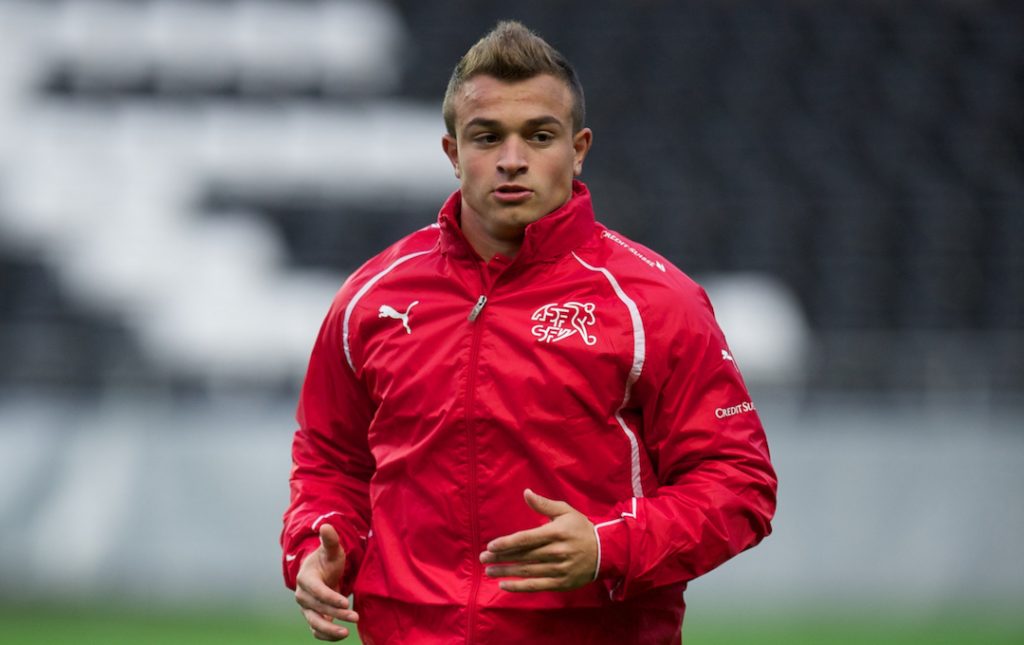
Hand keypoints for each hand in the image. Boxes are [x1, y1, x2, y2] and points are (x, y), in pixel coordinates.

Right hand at [294, 524, 359, 640]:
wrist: (322, 573)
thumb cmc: (328, 560)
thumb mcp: (332, 550)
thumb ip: (330, 540)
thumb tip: (326, 526)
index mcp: (305, 579)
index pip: (316, 591)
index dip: (330, 597)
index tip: (345, 602)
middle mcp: (302, 596)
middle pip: (317, 608)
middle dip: (336, 614)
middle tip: (355, 617)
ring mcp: (306, 609)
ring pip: (314, 623)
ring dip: (330, 630)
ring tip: (346, 633)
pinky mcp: (312, 618)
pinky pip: (316, 631)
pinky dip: (326, 636)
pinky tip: (341, 635)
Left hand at [480, 488, 597, 591]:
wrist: (606, 552)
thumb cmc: (581, 529)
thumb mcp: (565, 512)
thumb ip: (543, 504)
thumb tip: (525, 492)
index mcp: (555, 533)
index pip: (526, 539)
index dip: (507, 543)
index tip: (491, 546)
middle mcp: (556, 552)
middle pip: (523, 556)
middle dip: (501, 557)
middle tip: (483, 558)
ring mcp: (559, 569)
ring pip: (527, 571)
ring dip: (506, 571)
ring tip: (489, 570)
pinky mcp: (561, 583)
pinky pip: (536, 586)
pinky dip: (519, 587)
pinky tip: (504, 585)